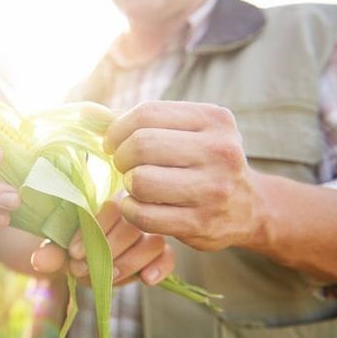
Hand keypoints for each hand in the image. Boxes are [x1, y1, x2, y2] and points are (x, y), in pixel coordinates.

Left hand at [31, 201, 174, 285]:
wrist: (83, 259)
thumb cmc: (73, 247)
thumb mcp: (60, 249)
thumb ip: (52, 252)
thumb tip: (39, 261)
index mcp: (108, 203)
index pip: (110, 208)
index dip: (93, 232)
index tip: (73, 253)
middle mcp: (132, 214)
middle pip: (132, 227)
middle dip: (107, 252)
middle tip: (83, 269)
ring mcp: (148, 233)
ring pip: (152, 242)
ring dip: (128, 262)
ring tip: (107, 277)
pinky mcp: (161, 253)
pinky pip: (168, 256)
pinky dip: (160, 267)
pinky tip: (146, 279)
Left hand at [104, 101, 268, 250]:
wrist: (249, 207)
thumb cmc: (203, 162)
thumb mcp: (188, 131)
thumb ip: (141, 120)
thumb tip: (87, 114)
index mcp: (214, 120)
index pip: (147, 114)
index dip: (117, 129)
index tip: (112, 143)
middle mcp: (220, 151)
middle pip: (142, 145)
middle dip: (121, 156)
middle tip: (123, 166)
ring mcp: (213, 190)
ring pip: (142, 181)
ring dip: (127, 184)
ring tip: (134, 185)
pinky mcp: (201, 223)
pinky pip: (144, 215)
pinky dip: (129, 209)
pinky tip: (135, 205)